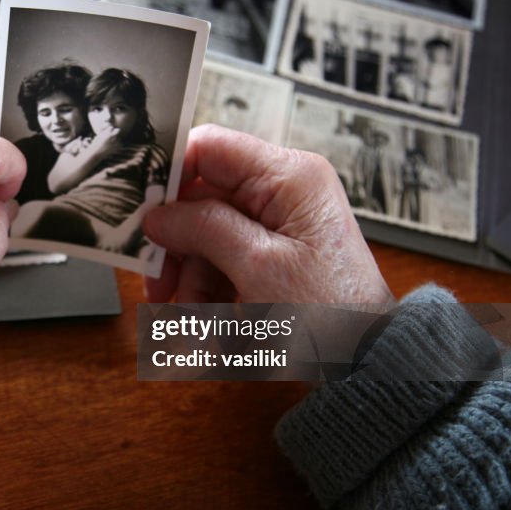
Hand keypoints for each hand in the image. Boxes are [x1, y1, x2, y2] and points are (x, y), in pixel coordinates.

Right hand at [142, 125, 392, 304]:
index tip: (142, 210)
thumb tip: (157, 214)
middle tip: (157, 283)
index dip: (170, 175)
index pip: (211, 147)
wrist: (368, 362)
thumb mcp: (259, 267)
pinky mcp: (273, 252)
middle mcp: (282, 191)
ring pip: (206, 235)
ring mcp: (277, 222)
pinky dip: (209, 291)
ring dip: (190, 278)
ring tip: (192, 320)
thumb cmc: (333, 313)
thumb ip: (204, 229)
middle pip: (202, 199)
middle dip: (177, 244)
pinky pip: (224, 260)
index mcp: (289, 176)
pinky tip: (211, 325)